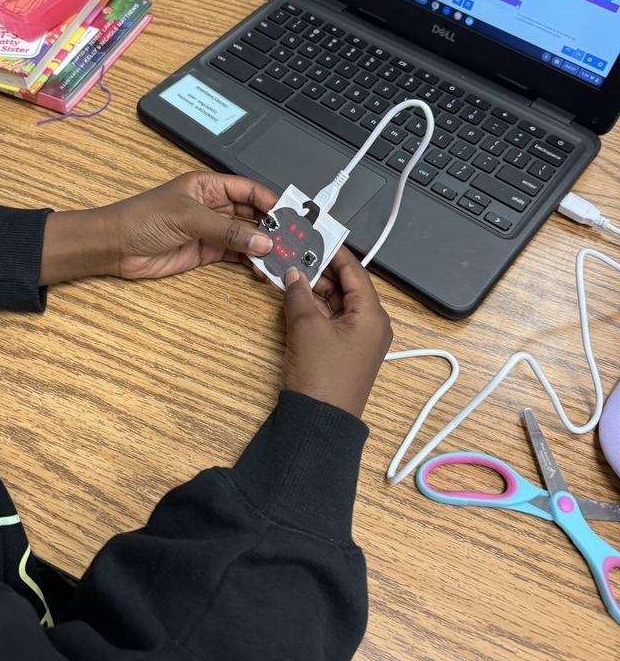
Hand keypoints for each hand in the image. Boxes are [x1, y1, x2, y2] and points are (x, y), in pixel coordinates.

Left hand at [40, 171, 276, 283]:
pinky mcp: (207, 252)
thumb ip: (227, 230)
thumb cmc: (142, 218)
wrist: (116, 246)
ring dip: (265, 248)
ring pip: (248, 237)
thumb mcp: (188, 218)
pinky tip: (264, 269)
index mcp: (210, 186)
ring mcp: (212, 230)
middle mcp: (214, 206)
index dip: (272, 203)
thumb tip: (262, 240)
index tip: (292, 217)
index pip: (250, 191)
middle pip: (253, 215)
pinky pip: (237, 255)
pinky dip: (252, 262)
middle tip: (294, 242)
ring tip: (283, 259)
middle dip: (274, 228)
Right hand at [281, 248, 391, 416]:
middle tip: (294, 254)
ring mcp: (356, 340)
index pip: (355, 272)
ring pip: (335, 303)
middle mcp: (370, 325)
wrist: (319, 424)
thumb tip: (293, 273)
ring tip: (288, 272)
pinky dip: (312, 308)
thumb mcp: (307, 329)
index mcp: (373, 316)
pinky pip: (329, 320)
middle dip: (319, 270)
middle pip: (345, 286)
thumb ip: (299, 294)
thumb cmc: (322, 378)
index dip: (334, 252)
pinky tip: (292, 297)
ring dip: (313, 289)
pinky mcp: (341, 351)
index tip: (315, 236)